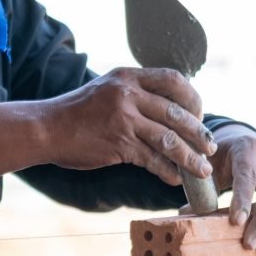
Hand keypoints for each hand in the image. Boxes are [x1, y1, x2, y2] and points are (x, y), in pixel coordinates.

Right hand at [40, 67, 215, 186]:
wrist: (45, 128)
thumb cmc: (76, 113)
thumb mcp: (106, 89)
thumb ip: (134, 94)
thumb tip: (165, 109)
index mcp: (128, 76)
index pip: (174, 79)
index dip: (192, 97)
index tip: (198, 114)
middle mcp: (128, 94)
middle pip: (176, 112)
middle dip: (198, 132)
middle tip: (210, 147)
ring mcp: (123, 119)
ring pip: (169, 138)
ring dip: (189, 156)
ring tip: (203, 170)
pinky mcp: (118, 144)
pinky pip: (152, 159)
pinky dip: (167, 170)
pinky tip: (175, 179)